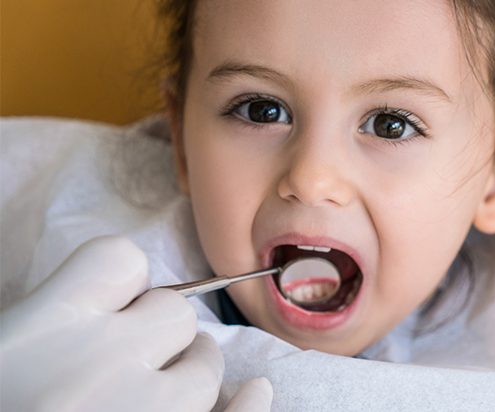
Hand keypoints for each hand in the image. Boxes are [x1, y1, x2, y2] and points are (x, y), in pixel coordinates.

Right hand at [0, 237, 271, 411]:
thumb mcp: (3, 361)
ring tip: (153, 402)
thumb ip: (53, 325)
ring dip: (189, 374)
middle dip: (156, 331)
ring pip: (204, 365)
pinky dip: (247, 407)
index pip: (119, 260)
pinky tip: (254, 394)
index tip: (111, 303)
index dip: (118, 282)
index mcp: (45, 330)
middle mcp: (104, 362)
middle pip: (172, 312)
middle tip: (126, 362)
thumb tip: (116, 311)